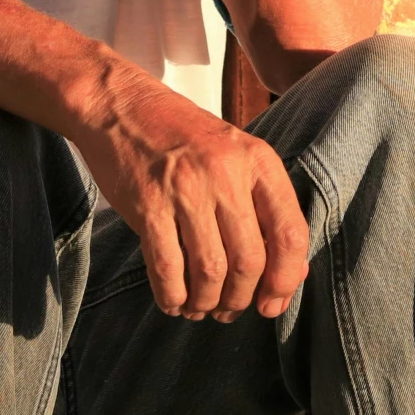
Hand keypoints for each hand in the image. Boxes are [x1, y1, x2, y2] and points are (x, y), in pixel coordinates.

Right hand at [70, 60, 309, 321]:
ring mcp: (185, 188)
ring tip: (199, 305)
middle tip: (227, 309)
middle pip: (249, 262)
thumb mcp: (234, 156)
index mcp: (257, 159)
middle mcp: (226, 172)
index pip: (290, 234)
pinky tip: (172, 300)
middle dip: (240, 299)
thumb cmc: (181, 136)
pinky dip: (172, 297)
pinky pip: (168, 270)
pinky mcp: (148, 204)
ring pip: (210, 273)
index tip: (270, 304)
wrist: (119, 104)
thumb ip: (264, 209)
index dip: (285, 280)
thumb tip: (294, 275)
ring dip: (206, 302)